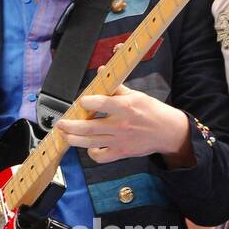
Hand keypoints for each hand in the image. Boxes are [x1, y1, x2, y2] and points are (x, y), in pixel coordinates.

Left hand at [56, 83, 192, 165]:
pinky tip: (89, 146)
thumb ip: (116, 87)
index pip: (101, 103)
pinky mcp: (121, 153)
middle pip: (88, 127)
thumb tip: (101, 72)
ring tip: (65, 135)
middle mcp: (121, 125)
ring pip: (90, 143)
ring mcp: (120, 141)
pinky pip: (101, 156)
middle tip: (60, 123)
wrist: (168, 132)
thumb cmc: (152, 112)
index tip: (80, 101)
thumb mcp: (137, 95)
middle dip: (70, 126)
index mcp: (125, 107)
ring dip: (74, 139)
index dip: (86, 102)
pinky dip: (92, 152)